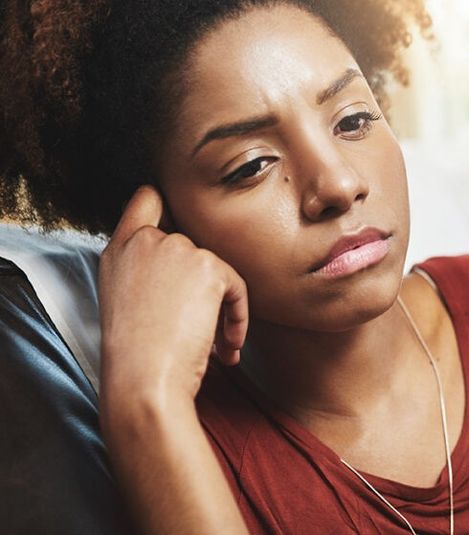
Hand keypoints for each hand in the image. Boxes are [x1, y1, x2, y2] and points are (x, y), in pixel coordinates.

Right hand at [98, 186, 248, 402]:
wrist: (144, 380)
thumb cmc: (137, 356)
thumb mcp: (126, 300)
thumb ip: (147, 270)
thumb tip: (188, 268)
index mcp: (119, 250)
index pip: (146, 200)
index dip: (168, 207)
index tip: (182, 227)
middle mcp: (146, 241)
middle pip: (194, 245)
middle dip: (203, 287)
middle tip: (200, 328)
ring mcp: (177, 248)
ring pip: (217, 272)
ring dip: (222, 310)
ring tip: (215, 346)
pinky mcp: (208, 265)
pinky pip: (237, 288)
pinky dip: (238, 318)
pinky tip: (227, 346)